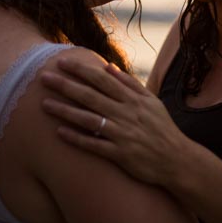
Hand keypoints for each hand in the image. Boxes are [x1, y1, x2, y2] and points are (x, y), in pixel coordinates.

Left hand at [40, 58, 191, 186]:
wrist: (177, 160)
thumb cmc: (162, 129)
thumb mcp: (151, 102)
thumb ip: (129, 84)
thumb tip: (108, 67)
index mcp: (133, 99)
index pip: (102, 79)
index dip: (81, 70)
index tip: (62, 62)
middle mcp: (126, 113)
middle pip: (90, 96)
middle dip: (66, 85)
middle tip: (44, 77)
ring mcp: (122, 134)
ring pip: (88, 119)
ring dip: (65, 111)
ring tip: (44, 104)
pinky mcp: (120, 154)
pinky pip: (94, 145)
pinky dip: (77, 138)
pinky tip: (59, 132)